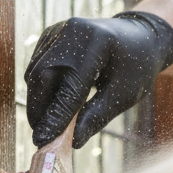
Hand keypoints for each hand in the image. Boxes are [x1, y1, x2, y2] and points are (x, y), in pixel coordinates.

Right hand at [25, 11, 172, 148]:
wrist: (138, 36)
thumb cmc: (136, 67)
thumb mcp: (124, 94)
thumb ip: (97, 116)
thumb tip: (72, 141)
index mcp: (97, 42)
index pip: (69, 87)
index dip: (55, 117)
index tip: (44, 141)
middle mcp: (72, 31)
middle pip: (42, 76)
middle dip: (38, 110)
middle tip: (41, 137)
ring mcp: (58, 30)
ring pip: (34, 73)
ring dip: (36, 102)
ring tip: (46, 125)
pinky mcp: (50, 36)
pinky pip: (36, 67)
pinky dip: (39, 89)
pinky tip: (50, 106)